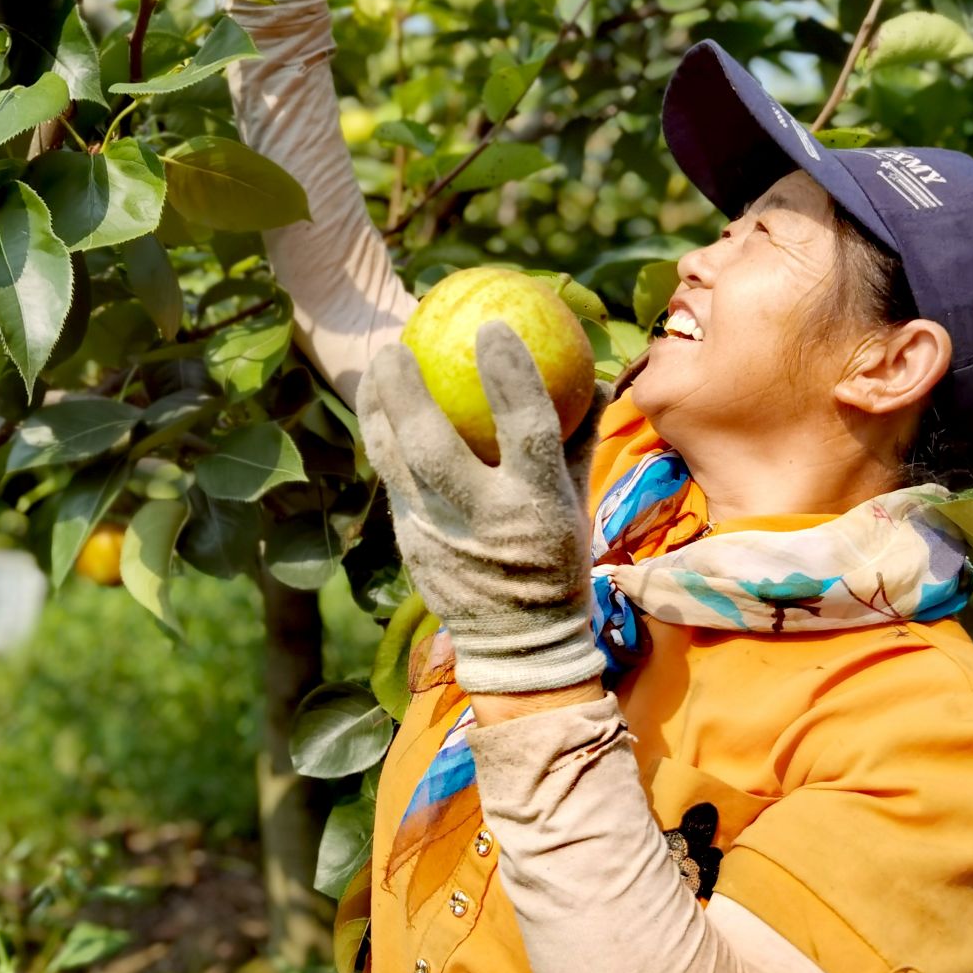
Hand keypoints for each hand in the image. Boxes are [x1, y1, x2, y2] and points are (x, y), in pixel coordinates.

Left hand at [356, 320, 611, 696]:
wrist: (519, 645)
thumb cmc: (555, 559)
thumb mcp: (576, 502)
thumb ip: (580, 438)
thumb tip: (596, 374)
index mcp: (537, 507)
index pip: (525, 429)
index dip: (510, 375)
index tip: (494, 327)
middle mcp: (484, 522)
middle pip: (434, 447)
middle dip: (408, 392)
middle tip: (397, 347)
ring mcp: (439, 538)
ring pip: (396, 464)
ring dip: (379, 412)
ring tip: (376, 368)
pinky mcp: (410, 549)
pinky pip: (392, 484)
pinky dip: (382, 444)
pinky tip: (377, 413)